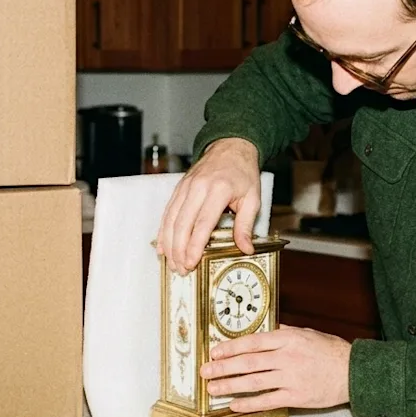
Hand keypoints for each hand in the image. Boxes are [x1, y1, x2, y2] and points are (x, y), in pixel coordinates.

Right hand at [156, 138, 260, 273]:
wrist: (231, 147)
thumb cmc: (243, 173)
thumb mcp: (253, 198)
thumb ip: (246, 225)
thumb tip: (245, 248)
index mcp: (219, 190)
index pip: (203, 223)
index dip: (195, 246)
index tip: (191, 262)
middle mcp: (198, 188)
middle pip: (182, 224)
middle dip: (179, 250)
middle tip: (181, 269)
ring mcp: (186, 187)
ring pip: (171, 219)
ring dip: (169, 244)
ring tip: (172, 263)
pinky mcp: (179, 188)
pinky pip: (167, 212)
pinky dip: (163, 230)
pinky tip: (162, 246)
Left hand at [199, 325, 351, 412]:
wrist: (353, 372)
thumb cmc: (331, 351)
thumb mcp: (307, 333)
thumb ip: (284, 332)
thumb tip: (263, 330)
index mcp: (288, 339)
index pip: (253, 342)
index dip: (231, 347)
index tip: (215, 351)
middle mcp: (287, 357)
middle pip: (248, 362)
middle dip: (223, 367)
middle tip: (205, 371)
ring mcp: (291, 378)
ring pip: (254, 381)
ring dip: (230, 385)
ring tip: (213, 388)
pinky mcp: (296, 396)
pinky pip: (268, 400)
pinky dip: (249, 403)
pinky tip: (234, 405)